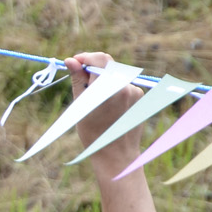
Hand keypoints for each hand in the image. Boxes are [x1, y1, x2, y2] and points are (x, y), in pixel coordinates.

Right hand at [66, 51, 143, 172]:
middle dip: (93, 68)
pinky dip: (113, 88)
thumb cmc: (93, 132)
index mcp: (110, 87)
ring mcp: (136, 91)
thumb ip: (78, 79)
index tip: (74, 63)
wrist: (116, 154)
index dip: (85, 57)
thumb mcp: (81, 104)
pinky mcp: (141, 96)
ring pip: (115, 74)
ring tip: (93, 99)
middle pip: (108, 64)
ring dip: (103, 79)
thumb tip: (70, 61)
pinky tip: (107, 105)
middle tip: (80, 78)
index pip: (100, 59)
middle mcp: (126, 86)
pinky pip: (123, 84)